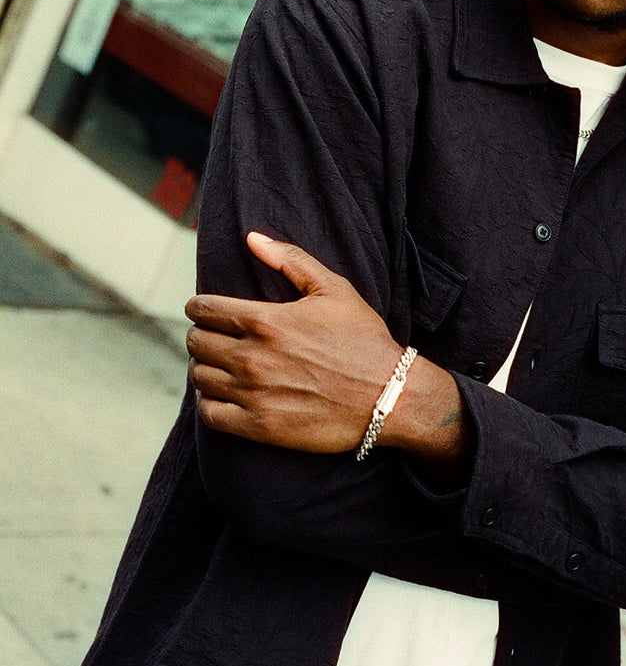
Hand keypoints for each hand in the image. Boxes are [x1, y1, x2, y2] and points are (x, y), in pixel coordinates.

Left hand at [186, 232, 401, 452]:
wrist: (388, 396)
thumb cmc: (362, 339)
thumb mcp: (334, 289)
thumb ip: (290, 259)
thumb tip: (252, 238)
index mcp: (266, 320)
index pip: (205, 309)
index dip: (199, 307)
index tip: (204, 310)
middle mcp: (252, 356)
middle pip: (197, 342)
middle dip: (201, 334)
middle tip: (214, 336)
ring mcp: (253, 394)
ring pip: (199, 376)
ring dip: (203, 367)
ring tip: (218, 364)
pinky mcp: (259, 426)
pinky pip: (210, 413)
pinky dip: (208, 401)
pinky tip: (221, 394)